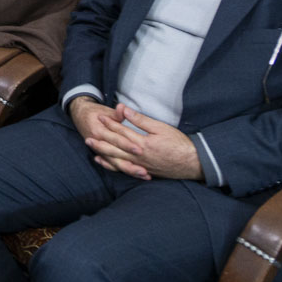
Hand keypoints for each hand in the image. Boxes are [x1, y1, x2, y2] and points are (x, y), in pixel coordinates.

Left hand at [74, 99, 200, 180]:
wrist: (193, 163)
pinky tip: (106, 163)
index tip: (100, 117)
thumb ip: (140, 120)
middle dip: (101, 141)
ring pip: (117, 160)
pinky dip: (113, 166)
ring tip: (92, 149)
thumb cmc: (179, 143)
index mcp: (142, 144)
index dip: (110, 124)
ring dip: (104, 154)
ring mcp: (140, 166)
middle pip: (115, 148)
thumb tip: (124, 110)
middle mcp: (139, 157)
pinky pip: (124, 169)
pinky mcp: (144, 172)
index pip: (122, 132)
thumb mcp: (160, 128)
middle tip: (88, 135)